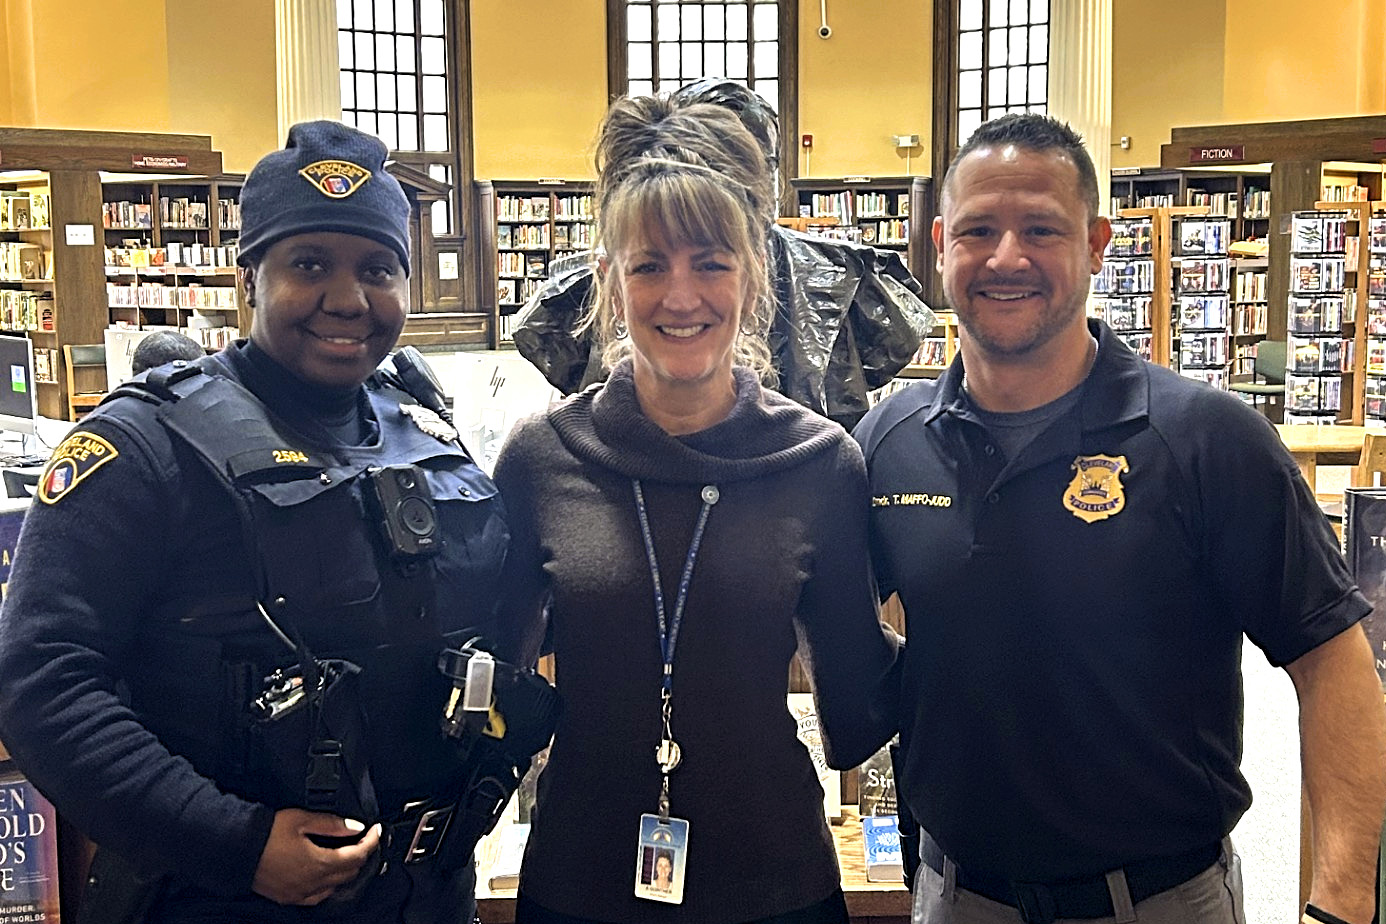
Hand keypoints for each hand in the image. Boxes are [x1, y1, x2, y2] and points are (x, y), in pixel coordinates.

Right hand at [251, 808, 381, 905]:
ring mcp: (300, 893)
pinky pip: (317, 896)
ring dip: (346, 871)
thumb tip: (355, 827)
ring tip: (348, 853)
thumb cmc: (266, 833)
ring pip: (335, 886)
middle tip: (364, 839)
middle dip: (361, 855)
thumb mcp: (301, 820)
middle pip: (349, 872)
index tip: (376, 830)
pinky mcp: (288, 897)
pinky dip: (328, 885)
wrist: (236, 849)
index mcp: (319, 863)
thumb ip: (332, 824)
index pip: (357, 856)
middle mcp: (312, 882)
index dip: (371, 841)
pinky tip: (326, 875)